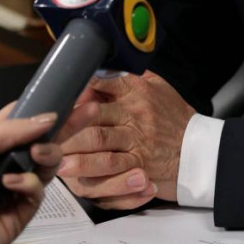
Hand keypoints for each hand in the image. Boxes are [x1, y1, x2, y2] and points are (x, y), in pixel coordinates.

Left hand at [57, 71, 194, 209]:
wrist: (200, 149)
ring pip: (98, 142)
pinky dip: (89, 171)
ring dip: (72, 149)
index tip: (58, 97)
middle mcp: (135, 113)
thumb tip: (105, 68)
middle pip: (93, 115)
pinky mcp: (138, 164)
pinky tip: (71, 175)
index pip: (102, 84)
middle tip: (43, 130)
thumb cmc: (177, 117)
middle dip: (67, 123)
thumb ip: (132, 79)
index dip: (77, 91)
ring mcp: (136, 140)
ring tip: (50, 155)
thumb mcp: (159, 88)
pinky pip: (110, 168)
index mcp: (137, 90)